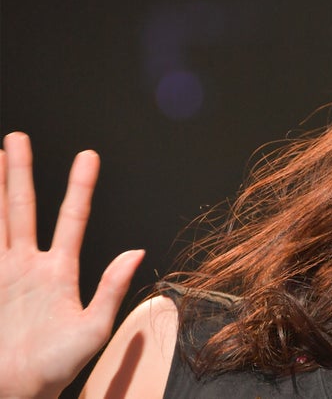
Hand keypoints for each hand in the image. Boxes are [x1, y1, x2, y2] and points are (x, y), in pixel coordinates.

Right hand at [0, 133, 143, 398]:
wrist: (15, 391)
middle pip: (23, 208)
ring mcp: (1, 272)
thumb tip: (137, 250)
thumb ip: (112, 288)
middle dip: (20, 173)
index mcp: (59, 270)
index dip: (80, 186)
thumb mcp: (93, 328)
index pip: (71, 217)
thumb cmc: (56, 367)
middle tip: (18, 138)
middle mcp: (28, 265)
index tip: (88, 155)